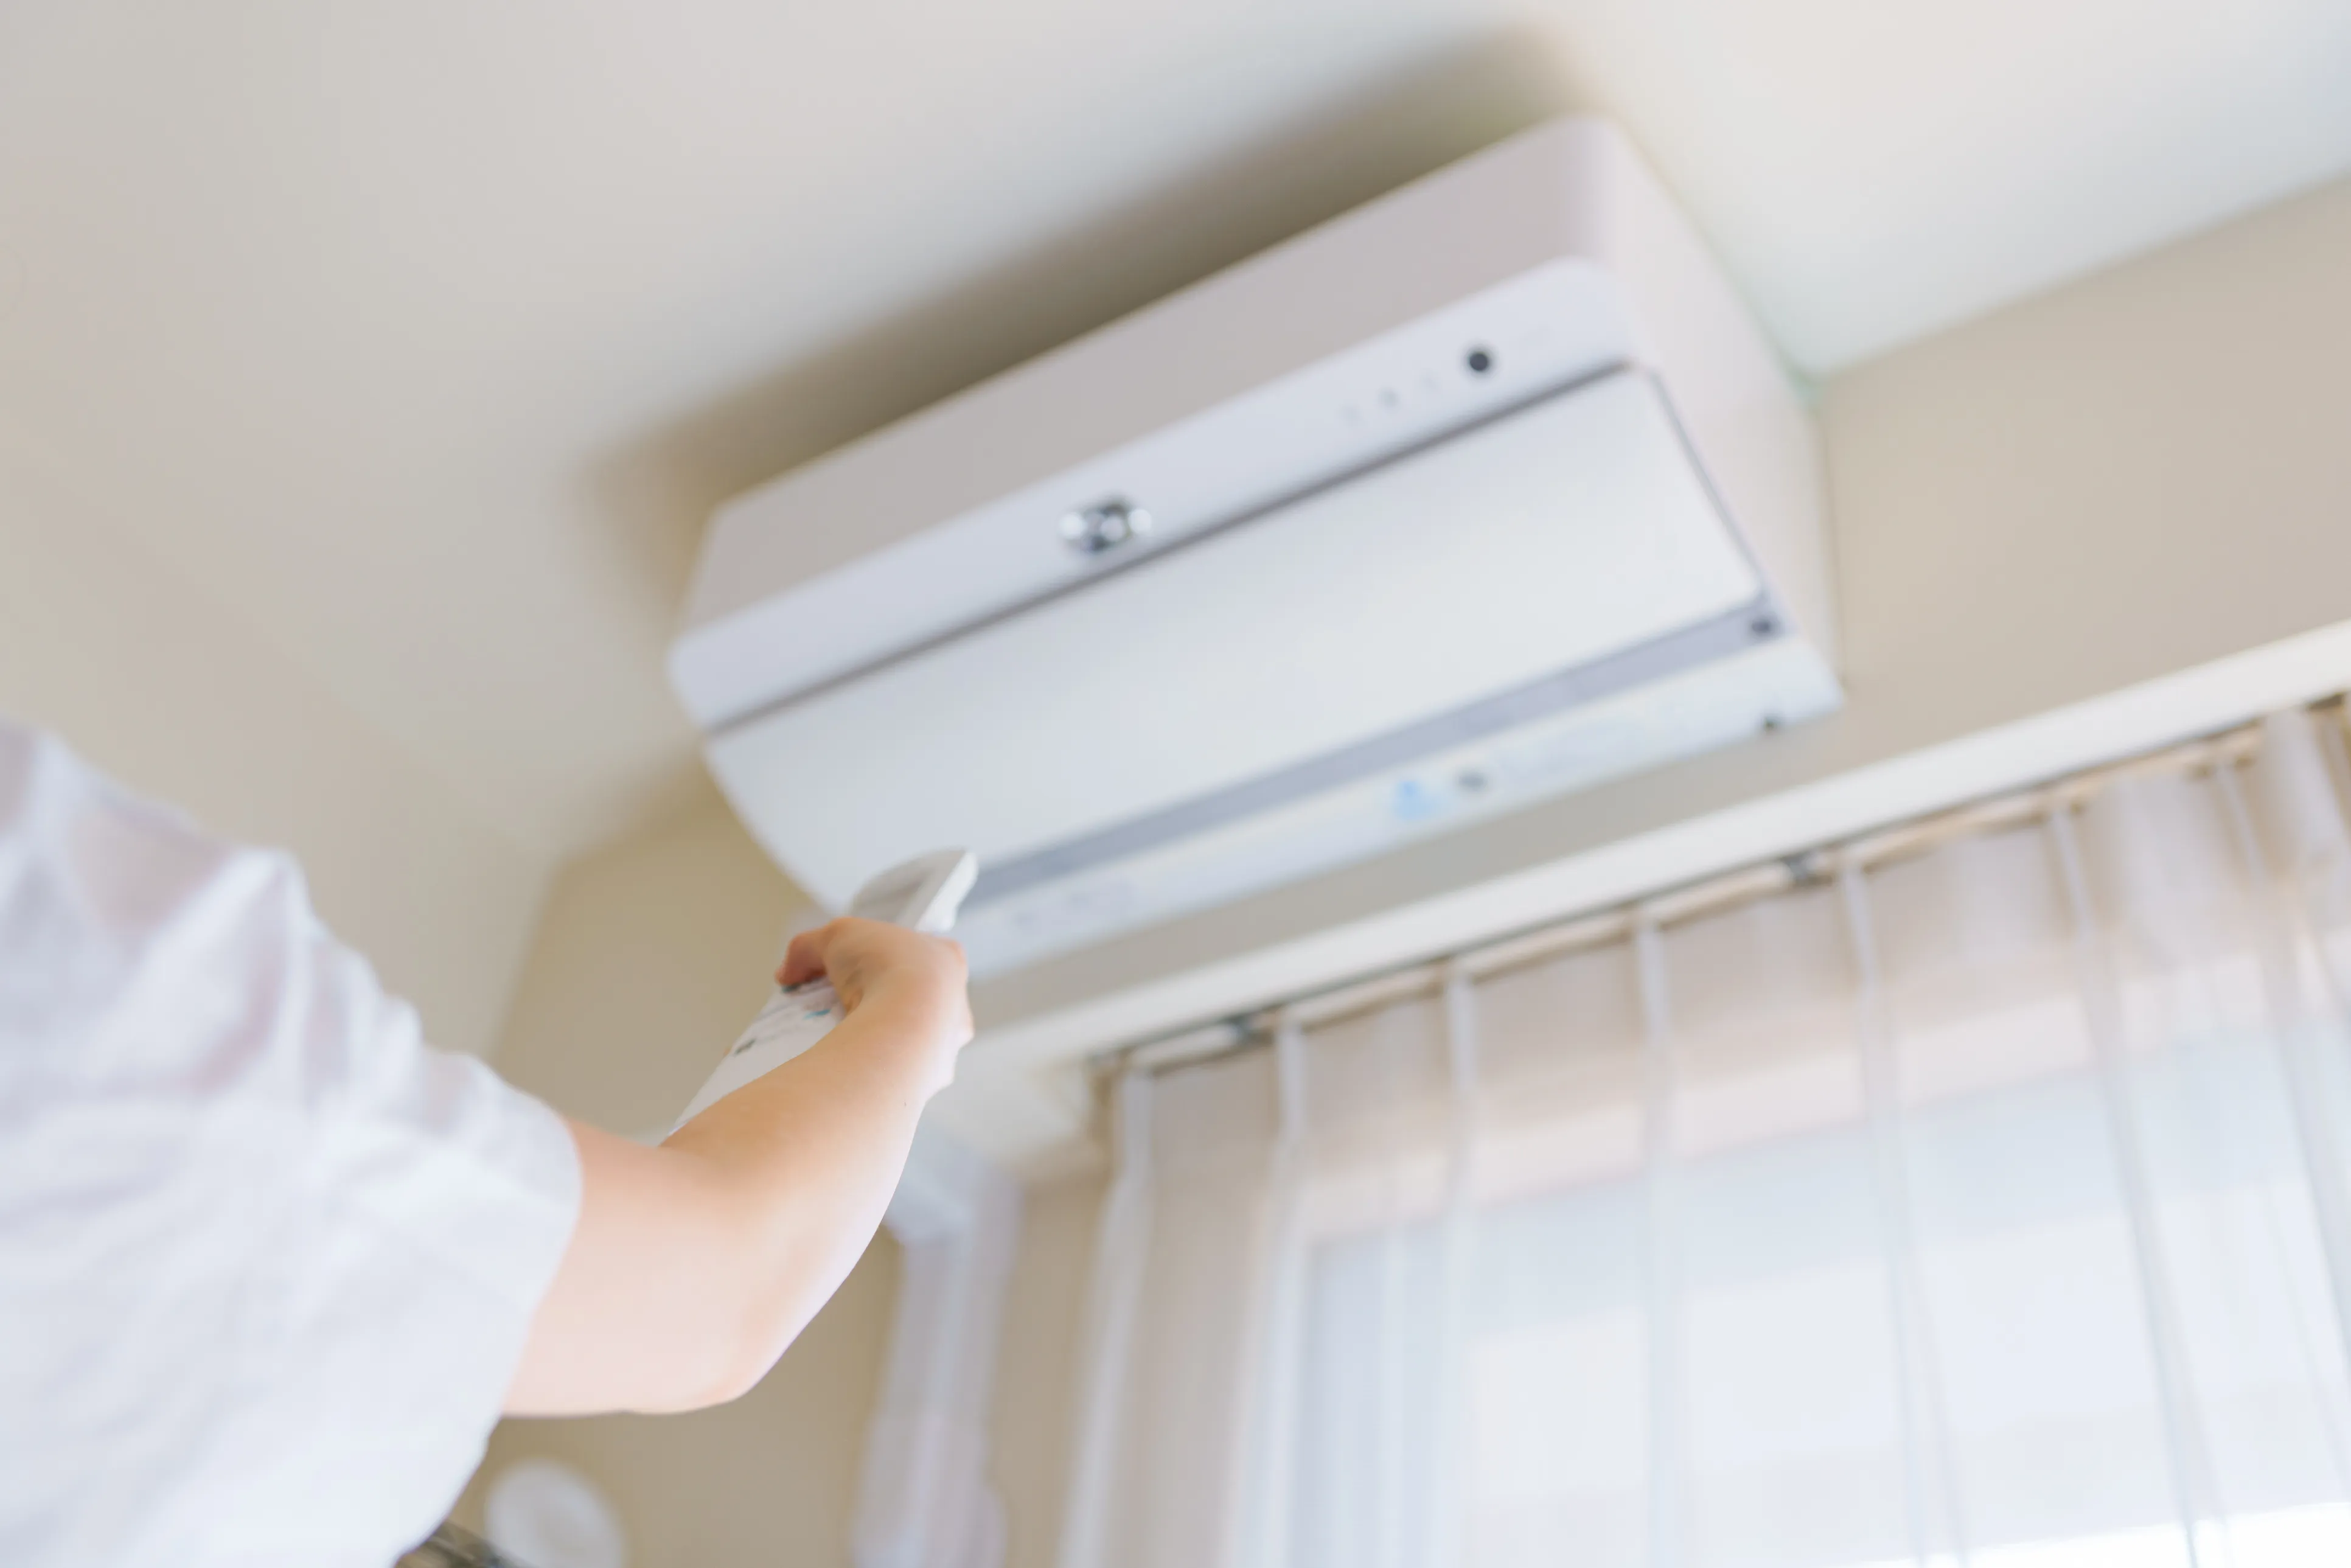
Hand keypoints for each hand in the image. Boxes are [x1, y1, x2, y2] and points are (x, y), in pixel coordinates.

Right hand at [779, 917, 972, 1055]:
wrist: (901, 1026)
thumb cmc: (884, 968)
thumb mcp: (835, 936)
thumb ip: (807, 948)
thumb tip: (787, 973)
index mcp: (947, 961)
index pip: (912, 957)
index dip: (878, 960)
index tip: (850, 969)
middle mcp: (955, 1006)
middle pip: (905, 1002)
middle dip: (869, 1004)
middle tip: (835, 1006)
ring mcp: (944, 1047)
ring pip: (902, 1041)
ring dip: (868, 1038)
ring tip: (829, 1037)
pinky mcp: (925, 1081)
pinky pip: (890, 1073)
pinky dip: (864, 1068)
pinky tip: (837, 1065)